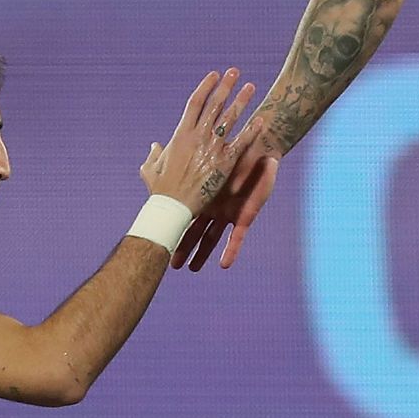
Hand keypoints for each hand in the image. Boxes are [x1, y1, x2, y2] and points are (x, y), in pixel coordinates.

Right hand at [140, 69, 258, 207]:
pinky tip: (261, 120)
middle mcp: (198, 136)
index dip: (206, 86)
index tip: (214, 75)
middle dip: (226, 86)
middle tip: (235, 72)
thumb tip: (155, 145)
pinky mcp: (225, 163)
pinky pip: (241, 143)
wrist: (173, 207)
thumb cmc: (160, 190)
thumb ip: (153, 154)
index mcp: (181, 134)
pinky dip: (252, 130)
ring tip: (251, 87)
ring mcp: (213, 148)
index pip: (195, 102)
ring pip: (230, 118)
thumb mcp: (150, 169)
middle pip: (215, 104)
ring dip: (241, 101)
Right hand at [171, 135, 279, 270]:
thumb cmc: (236, 148)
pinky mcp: (244, 217)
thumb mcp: (214, 155)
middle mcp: (213, 207)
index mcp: (203, 195)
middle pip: (194, 231)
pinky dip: (231, 250)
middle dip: (182, 247)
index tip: (159, 239)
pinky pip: (237, 238)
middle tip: (170, 264)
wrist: (259, 148)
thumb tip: (176, 160)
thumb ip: (201, 163)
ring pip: (212, 238)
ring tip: (191, 269)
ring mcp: (227, 213)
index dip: (173, 228)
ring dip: (202, 254)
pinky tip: (224, 265)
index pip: (184, 216)